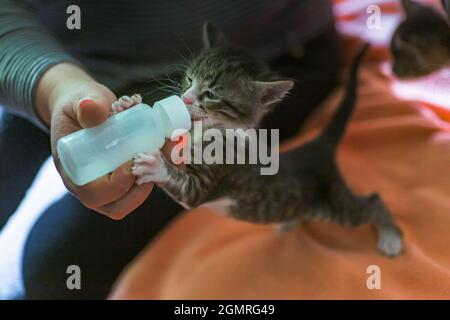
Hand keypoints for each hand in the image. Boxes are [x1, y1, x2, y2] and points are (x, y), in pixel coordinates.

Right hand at [36, 63, 152, 218]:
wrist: (85, 106)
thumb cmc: (77, 106)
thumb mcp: (78, 100)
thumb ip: (86, 104)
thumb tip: (91, 106)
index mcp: (73, 174)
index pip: (96, 195)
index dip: (118, 184)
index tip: (132, 160)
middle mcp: (91, 186)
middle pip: (118, 206)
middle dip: (141, 190)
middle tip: (155, 163)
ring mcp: (109, 186)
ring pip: (132, 199)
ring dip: (153, 181)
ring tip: (165, 156)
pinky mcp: (125, 178)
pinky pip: (141, 186)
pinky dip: (158, 173)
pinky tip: (169, 152)